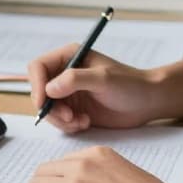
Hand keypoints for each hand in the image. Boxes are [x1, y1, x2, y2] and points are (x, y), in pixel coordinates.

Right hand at [28, 44, 160, 132]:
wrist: (147, 102)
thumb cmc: (130, 84)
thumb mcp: (103, 79)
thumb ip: (75, 80)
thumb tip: (49, 88)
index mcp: (69, 56)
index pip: (38, 67)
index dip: (36, 85)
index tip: (43, 103)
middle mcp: (65, 73)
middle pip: (39, 91)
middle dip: (50, 108)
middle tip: (69, 117)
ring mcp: (68, 93)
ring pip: (48, 109)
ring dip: (60, 119)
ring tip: (81, 121)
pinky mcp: (74, 109)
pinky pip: (59, 120)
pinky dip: (68, 125)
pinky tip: (86, 122)